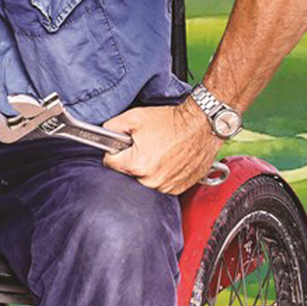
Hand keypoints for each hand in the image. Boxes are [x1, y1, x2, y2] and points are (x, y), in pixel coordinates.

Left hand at [101, 99, 224, 194]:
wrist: (202, 125)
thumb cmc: (172, 122)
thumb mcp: (134, 117)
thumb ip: (112, 127)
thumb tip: (104, 134)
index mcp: (137, 164)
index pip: (110, 163)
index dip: (115, 151)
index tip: (123, 145)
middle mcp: (151, 180)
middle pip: (128, 173)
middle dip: (132, 160)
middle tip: (145, 145)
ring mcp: (167, 185)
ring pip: (145, 180)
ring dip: (148, 168)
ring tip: (159, 151)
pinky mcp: (179, 187)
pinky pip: (162, 183)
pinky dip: (163, 173)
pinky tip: (169, 159)